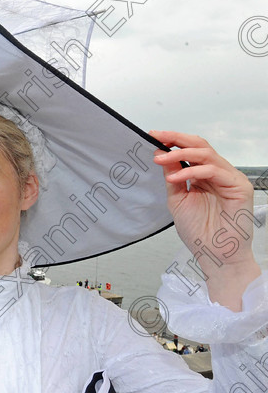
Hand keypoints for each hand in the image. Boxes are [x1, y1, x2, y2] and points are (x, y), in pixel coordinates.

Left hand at [150, 130, 259, 309]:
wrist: (214, 255)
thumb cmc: (199, 232)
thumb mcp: (178, 199)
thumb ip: (172, 176)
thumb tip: (162, 154)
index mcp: (205, 176)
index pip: (191, 151)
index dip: (173, 141)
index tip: (153, 136)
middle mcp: (219, 174)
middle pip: (200, 146)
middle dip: (176, 139)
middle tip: (157, 137)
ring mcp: (230, 179)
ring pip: (207, 155)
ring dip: (180, 154)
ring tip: (160, 159)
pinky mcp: (239, 187)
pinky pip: (214, 171)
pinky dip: (192, 172)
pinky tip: (175, 179)